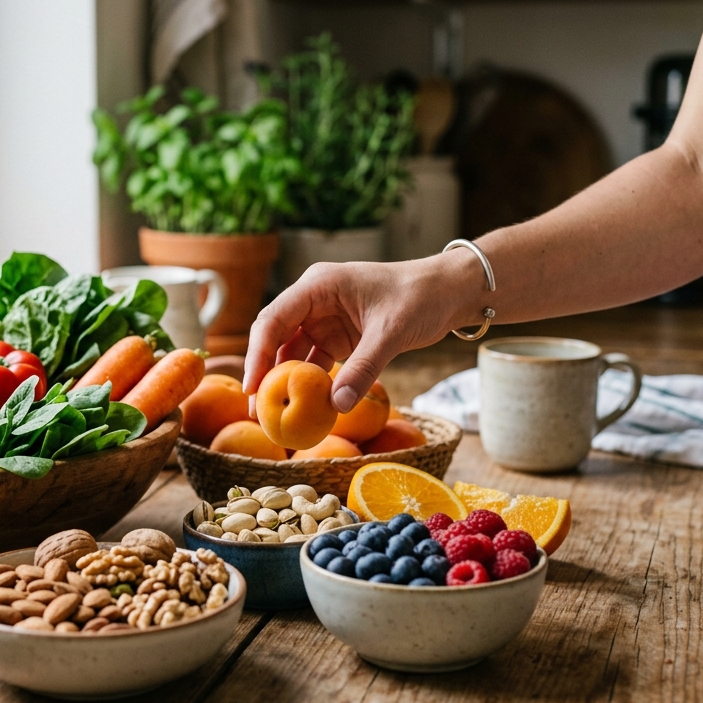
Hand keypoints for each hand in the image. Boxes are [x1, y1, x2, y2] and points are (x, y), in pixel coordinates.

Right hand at [242, 256, 468, 412]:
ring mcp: (324, 318)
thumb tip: (335, 407)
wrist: (450, 291)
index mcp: (318, 286)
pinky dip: (310, 384)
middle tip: (258, 411)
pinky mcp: (339, 336)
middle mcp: (314, 300)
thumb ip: (363, 369)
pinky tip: (306, 407)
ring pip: (293, 352)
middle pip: (276, 337)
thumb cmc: (421, 297)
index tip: (252, 388)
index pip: (273, 320)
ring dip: (286, 382)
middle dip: (265, 373)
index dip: (257, 354)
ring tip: (276, 416)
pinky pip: (315, 361)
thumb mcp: (391, 333)